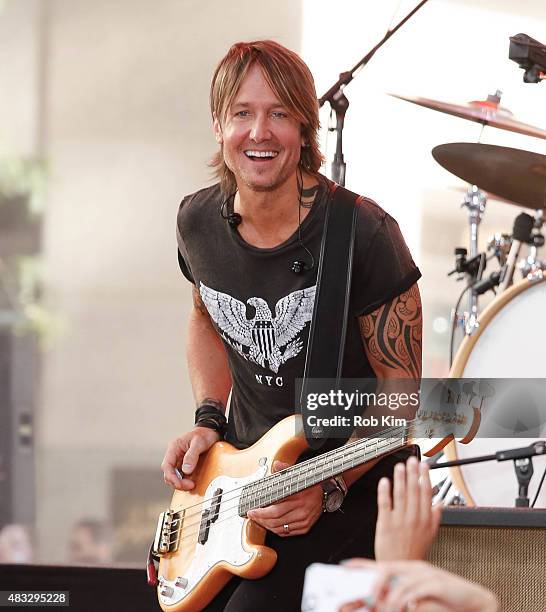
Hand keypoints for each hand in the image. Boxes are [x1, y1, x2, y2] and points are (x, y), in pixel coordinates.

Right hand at [161, 427, 220, 489]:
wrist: (210, 431)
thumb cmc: (204, 434)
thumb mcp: (199, 442)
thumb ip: (192, 456)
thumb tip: (186, 470)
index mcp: (174, 447)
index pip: (167, 465)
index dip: (171, 477)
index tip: (180, 484)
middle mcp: (174, 454)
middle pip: (168, 473)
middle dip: (177, 482)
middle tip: (190, 485)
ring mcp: (178, 460)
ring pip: (173, 475)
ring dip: (180, 483)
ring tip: (191, 485)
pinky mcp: (184, 464)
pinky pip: (180, 475)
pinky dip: (184, 480)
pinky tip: (191, 481)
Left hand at [247, 460, 322, 535]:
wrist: (324, 493)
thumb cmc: (309, 484)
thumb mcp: (297, 474)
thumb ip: (285, 469)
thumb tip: (276, 464)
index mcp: (298, 498)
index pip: (275, 510)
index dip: (261, 513)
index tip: (252, 511)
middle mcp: (301, 511)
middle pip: (276, 520)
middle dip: (261, 519)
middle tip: (253, 515)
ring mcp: (303, 521)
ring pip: (280, 528)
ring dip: (267, 525)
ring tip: (260, 519)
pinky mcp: (305, 527)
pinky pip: (287, 532)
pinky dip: (276, 530)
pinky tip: (270, 524)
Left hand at [339, 559, 498, 611]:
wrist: (474, 600)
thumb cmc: (445, 600)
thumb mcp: (419, 597)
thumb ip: (400, 597)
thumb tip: (379, 604)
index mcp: (408, 569)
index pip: (381, 564)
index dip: (361, 564)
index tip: (345, 567)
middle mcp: (414, 568)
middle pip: (386, 568)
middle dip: (373, 584)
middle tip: (366, 600)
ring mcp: (426, 574)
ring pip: (399, 583)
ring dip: (389, 601)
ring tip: (386, 611)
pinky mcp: (437, 584)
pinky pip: (416, 591)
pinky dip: (408, 601)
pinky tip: (407, 609)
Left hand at [374, 456, 441, 560]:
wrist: (398, 568)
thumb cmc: (413, 553)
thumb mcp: (430, 536)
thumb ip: (435, 519)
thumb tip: (440, 504)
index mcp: (425, 521)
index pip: (427, 494)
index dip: (425, 478)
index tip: (424, 466)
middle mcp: (413, 519)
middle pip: (414, 491)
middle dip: (413, 473)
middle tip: (412, 460)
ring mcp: (399, 521)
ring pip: (400, 495)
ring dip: (400, 479)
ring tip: (399, 466)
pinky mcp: (385, 524)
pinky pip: (385, 504)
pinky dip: (385, 492)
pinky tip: (385, 481)